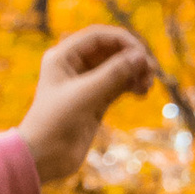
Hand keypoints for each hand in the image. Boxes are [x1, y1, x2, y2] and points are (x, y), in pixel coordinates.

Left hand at [17, 22, 153, 187]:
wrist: (44, 157)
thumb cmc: (55, 122)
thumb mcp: (85, 95)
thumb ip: (113, 74)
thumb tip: (140, 56)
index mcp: (63, 56)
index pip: (99, 36)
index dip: (123, 40)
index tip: (142, 54)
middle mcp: (74, 66)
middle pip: (111, 50)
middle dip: (132, 57)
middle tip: (151, 71)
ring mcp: (86, 84)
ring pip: (117, 68)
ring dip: (135, 72)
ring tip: (147, 85)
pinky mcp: (95, 101)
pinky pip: (119, 84)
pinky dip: (132, 85)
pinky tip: (142, 92)